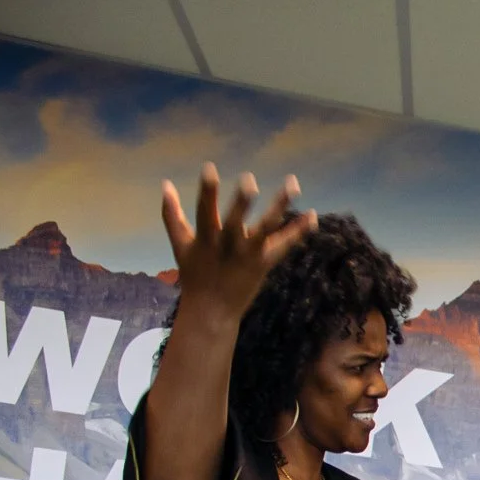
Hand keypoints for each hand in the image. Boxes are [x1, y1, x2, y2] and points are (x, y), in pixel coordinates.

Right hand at [161, 164, 315, 322]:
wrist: (213, 311)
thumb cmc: (195, 274)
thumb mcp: (180, 245)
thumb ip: (172, 214)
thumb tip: (165, 183)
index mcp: (206, 239)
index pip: (204, 210)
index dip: (208, 190)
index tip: (209, 168)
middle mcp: (228, 246)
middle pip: (236, 221)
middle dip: (241, 203)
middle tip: (249, 181)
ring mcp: (249, 255)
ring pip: (267, 228)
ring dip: (280, 206)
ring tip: (293, 184)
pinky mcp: (265, 263)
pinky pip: (285, 245)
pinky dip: (299, 231)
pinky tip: (313, 215)